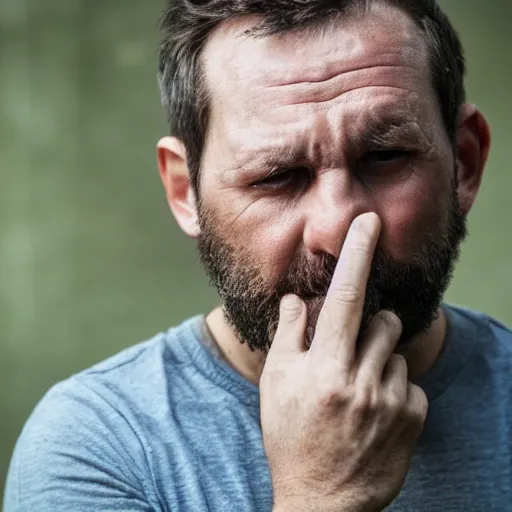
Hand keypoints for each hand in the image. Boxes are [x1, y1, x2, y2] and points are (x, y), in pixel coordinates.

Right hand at [260, 212, 427, 511]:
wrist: (323, 500)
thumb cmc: (290, 436)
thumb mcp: (275, 383)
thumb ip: (288, 334)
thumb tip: (298, 298)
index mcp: (324, 366)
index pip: (344, 297)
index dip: (357, 255)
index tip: (369, 223)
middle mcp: (361, 379)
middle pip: (381, 320)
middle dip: (368, 324)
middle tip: (346, 351)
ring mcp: (391, 401)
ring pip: (396, 350)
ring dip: (378, 357)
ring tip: (357, 385)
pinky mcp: (413, 419)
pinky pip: (411, 382)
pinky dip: (393, 386)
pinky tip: (373, 410)